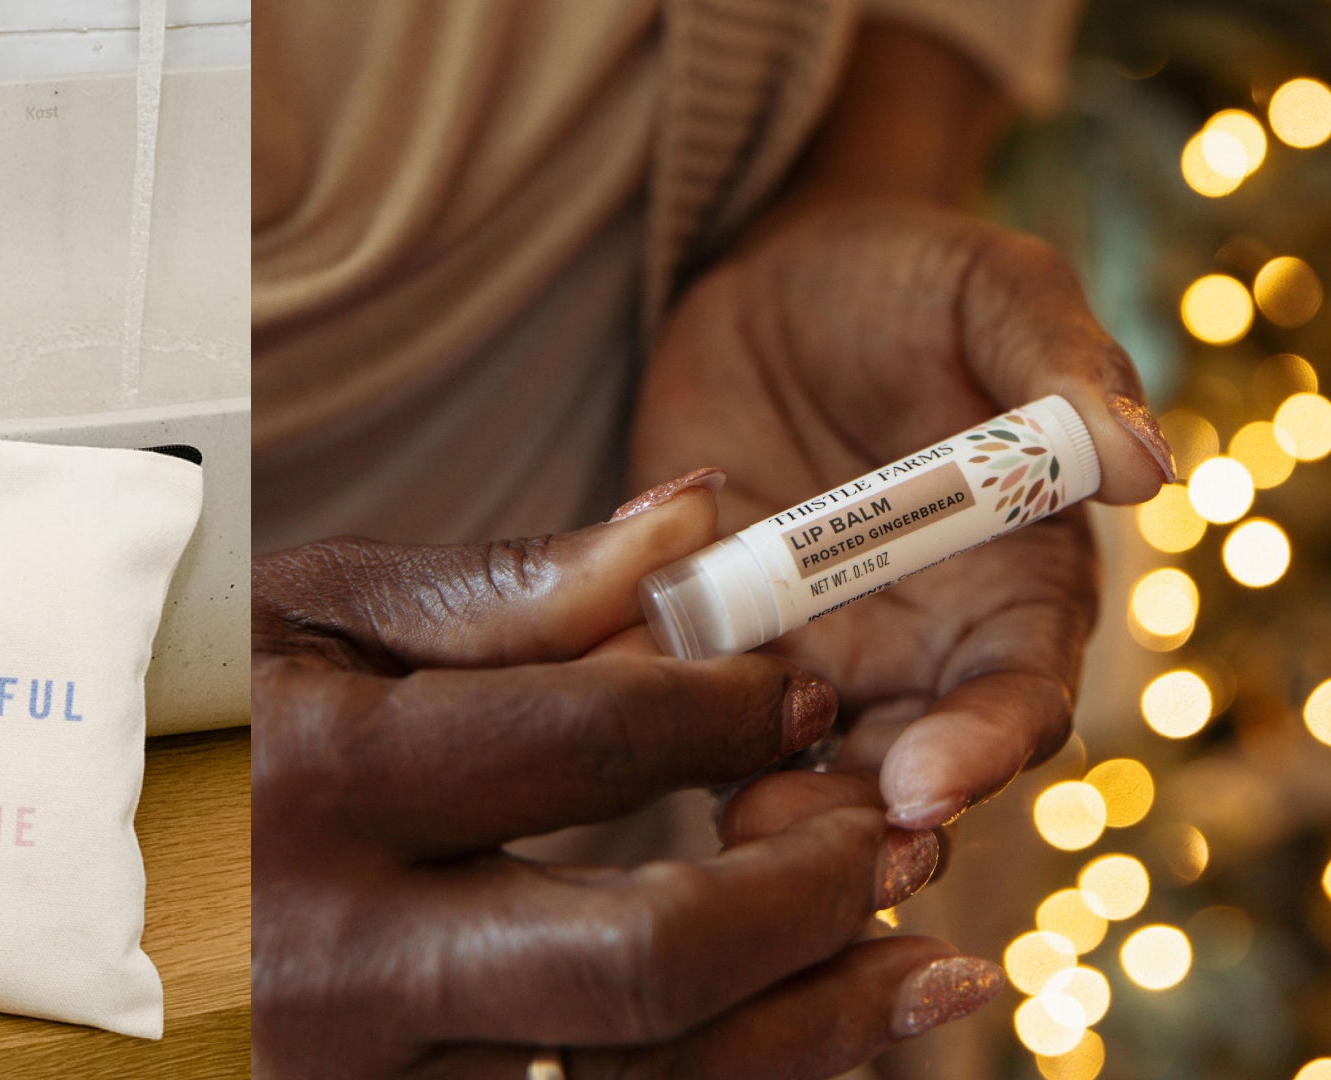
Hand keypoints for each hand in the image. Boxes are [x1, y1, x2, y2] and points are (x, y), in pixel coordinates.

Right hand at [251, 486, 999, 1077]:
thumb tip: (693, 526)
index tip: (794, 680)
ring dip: (812, 1031)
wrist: (31, 861)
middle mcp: (335, 954)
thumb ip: (500, 594)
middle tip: (889, 836)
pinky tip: (807, 1042)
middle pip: (641, 957)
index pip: (590, 743)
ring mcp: (350, 1073)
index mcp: (320, 780)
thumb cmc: (177, 712)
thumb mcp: (301, 620)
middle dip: (806, 896)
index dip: (733, 707)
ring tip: (927, 963)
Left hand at [630, 202, 1174, 829]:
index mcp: (1014, 590)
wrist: (774, 271)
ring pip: (782, 765)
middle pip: (896, 774)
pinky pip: (673, 697)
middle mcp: (912, 649)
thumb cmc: (913, 283)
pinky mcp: (699, 634)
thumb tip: (1146, 460)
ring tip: (710, 813)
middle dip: (852, 822)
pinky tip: (609, 713)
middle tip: (794, 834)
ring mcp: (799, 650)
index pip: (1015, 701)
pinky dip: (647, 715)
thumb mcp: (997, 294)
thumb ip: (1064, 370)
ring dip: (750, 800)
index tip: (926, 782)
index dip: (978, 751)